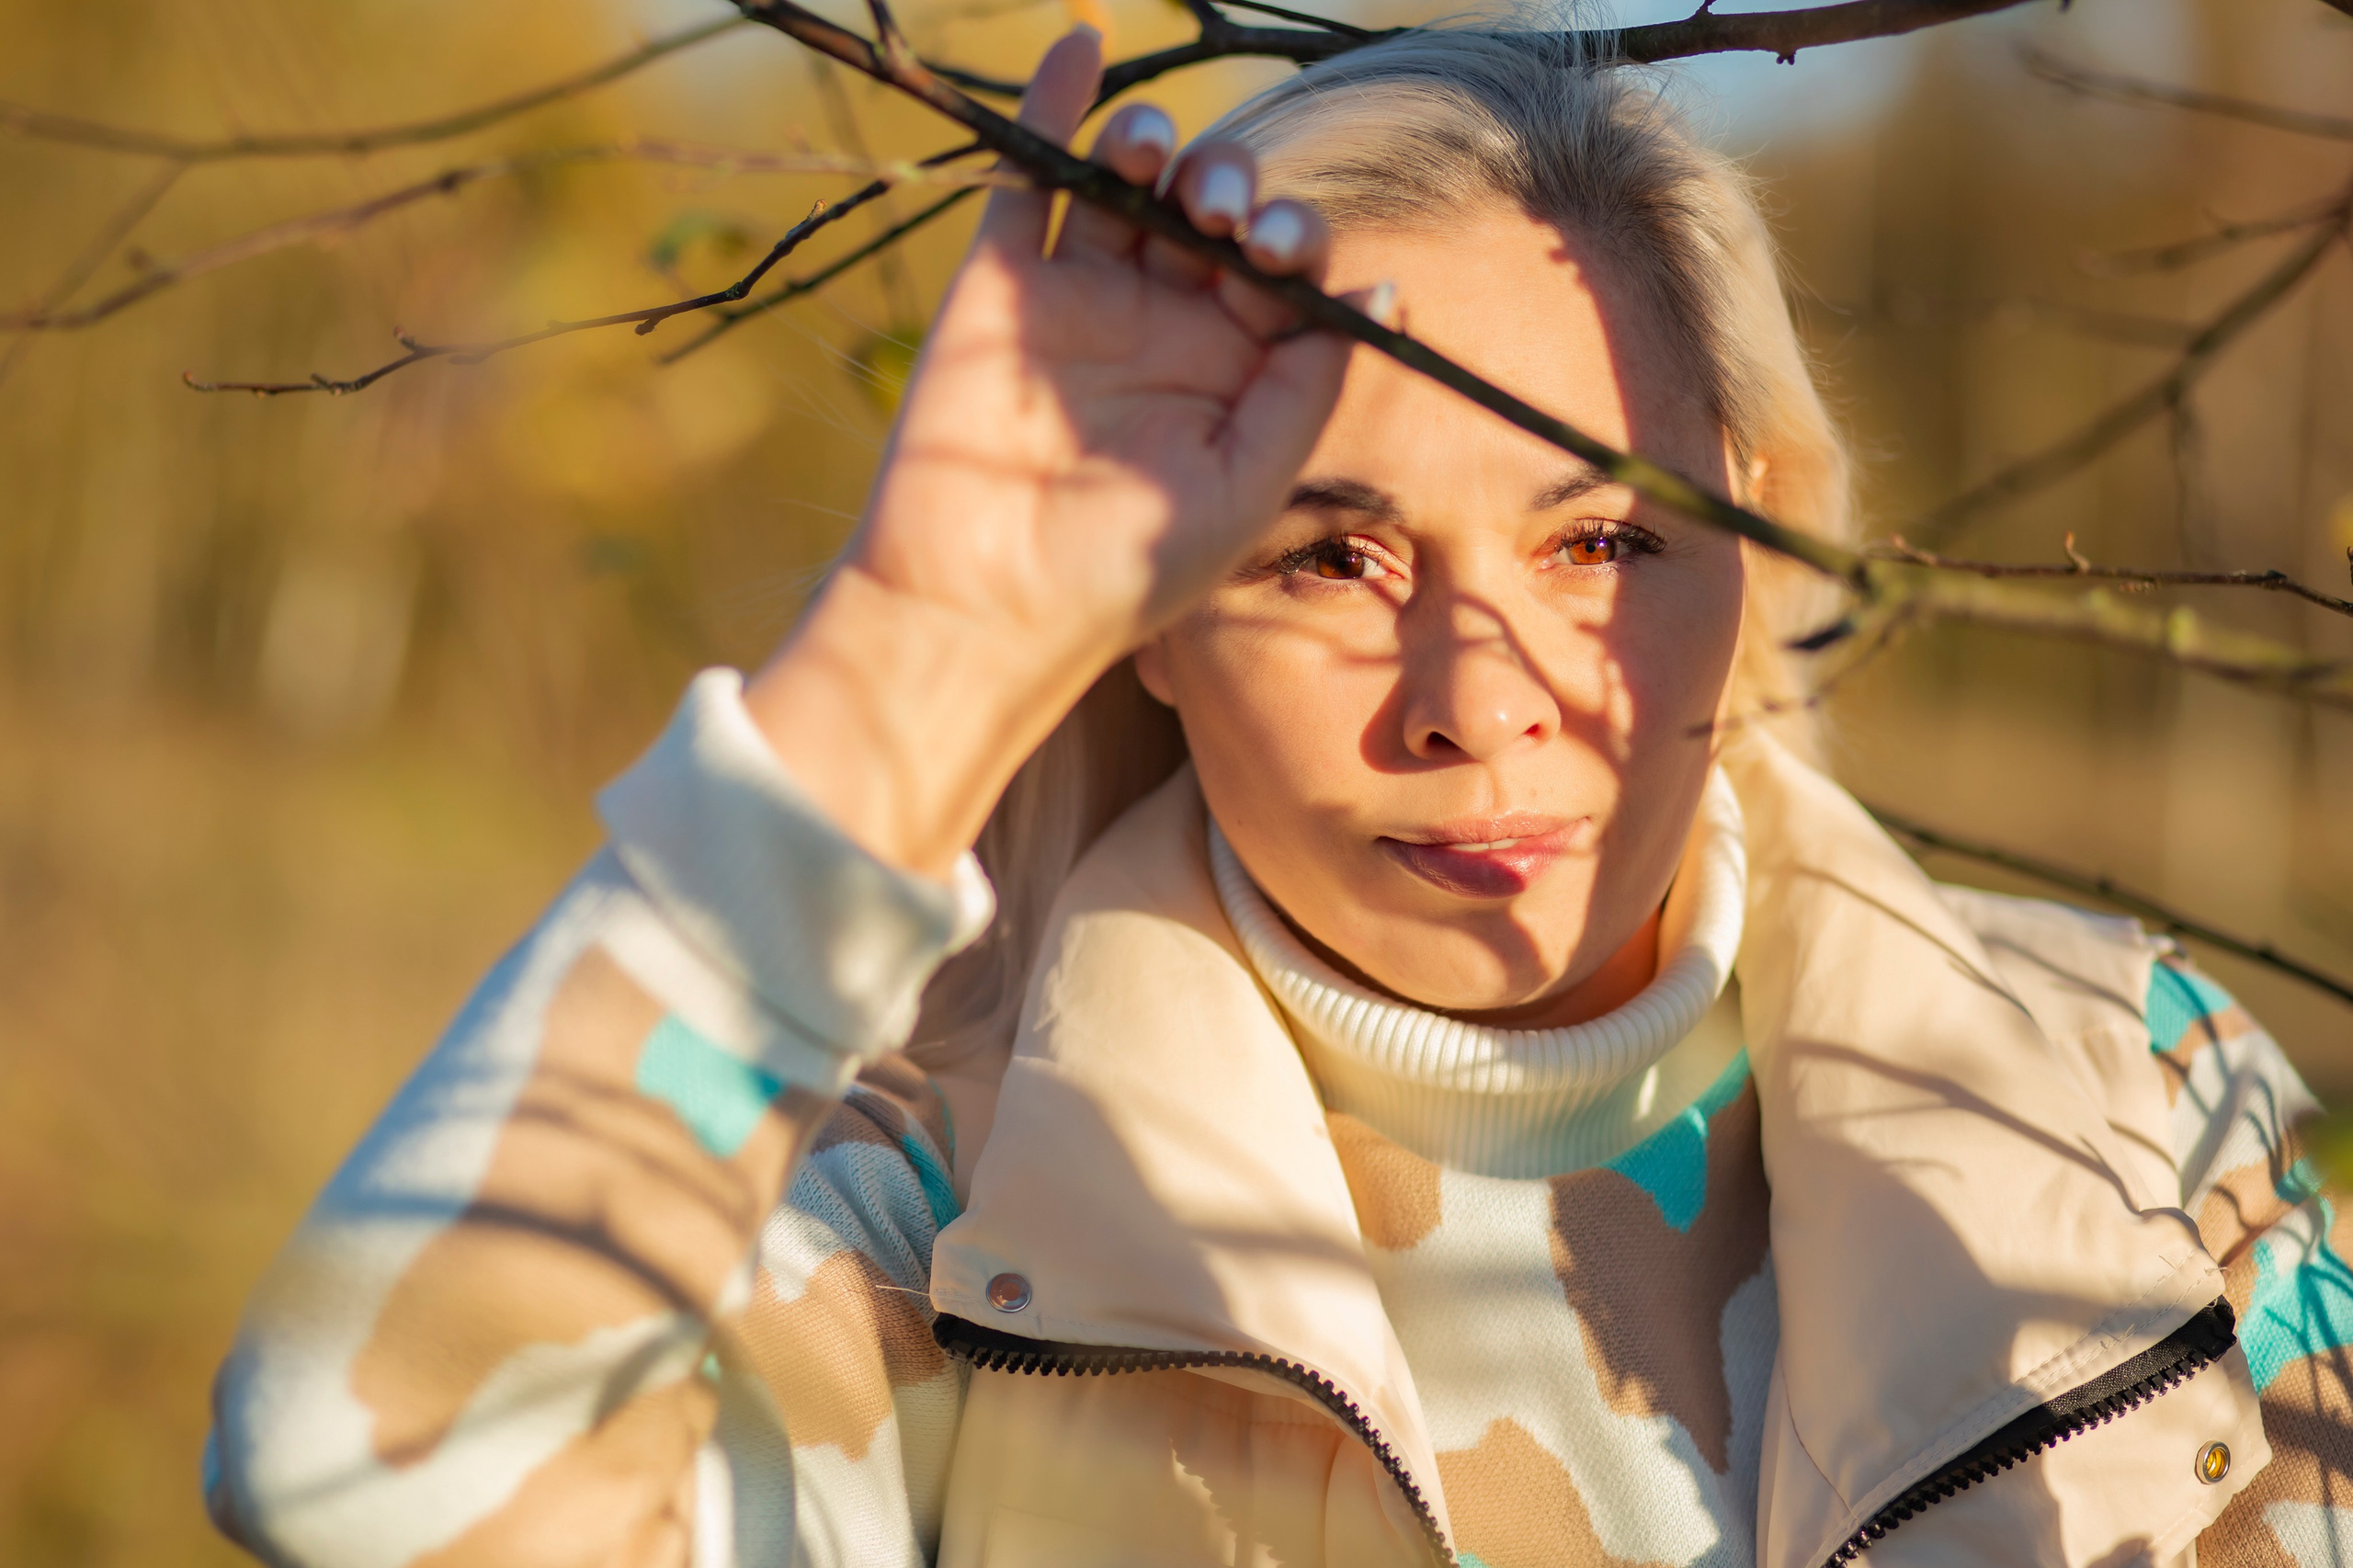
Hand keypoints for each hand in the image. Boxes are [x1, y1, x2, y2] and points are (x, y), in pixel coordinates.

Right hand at [745, 28, 1367, 874]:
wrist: (983, 607)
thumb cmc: (1126, 571)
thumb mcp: (1250, 484)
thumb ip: (1311, 383)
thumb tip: (1384, 284)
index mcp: (1230, 377)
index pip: (1281, 274)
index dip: (1293, 239)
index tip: (1278, 251)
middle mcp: (1161, 329)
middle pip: (1211, 215)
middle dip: (1228, 188)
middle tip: (1219, 213)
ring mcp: (1078, 302)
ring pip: (1126, 188)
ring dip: (1153, 146)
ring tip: (1155, 154)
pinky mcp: (999, 288)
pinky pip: (1029, 182)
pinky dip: (1052, 108)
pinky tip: (1080, 48)